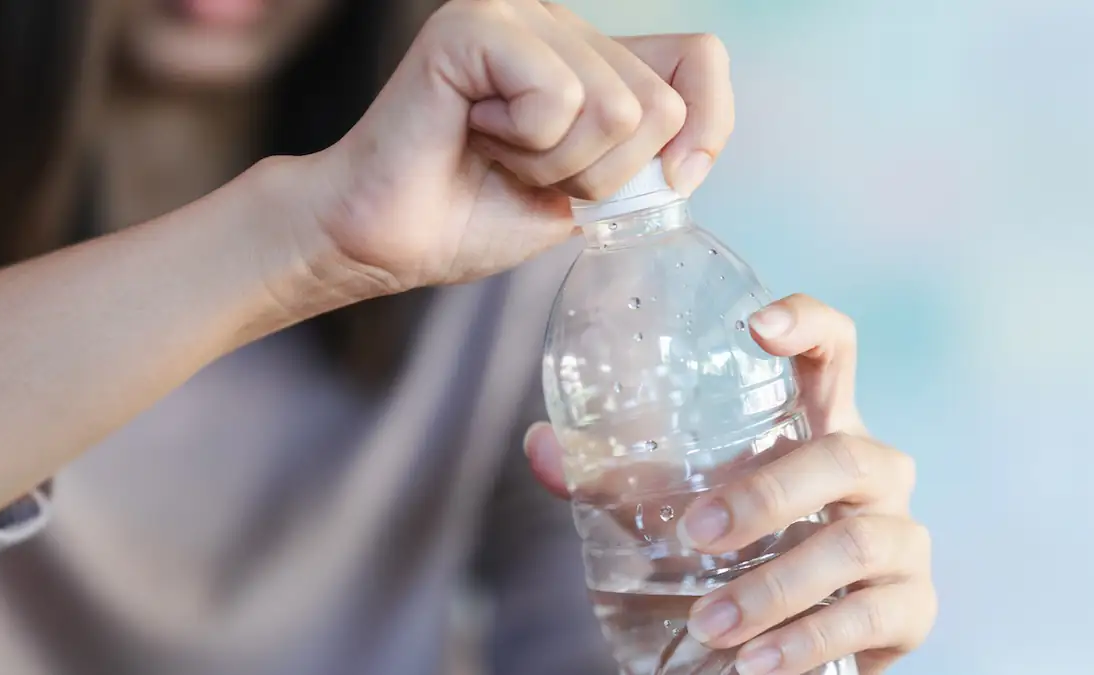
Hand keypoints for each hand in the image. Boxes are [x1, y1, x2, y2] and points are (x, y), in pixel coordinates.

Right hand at [287, 0, 732, 295]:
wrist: (385, 241)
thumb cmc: (470, 216)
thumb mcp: (586, 194)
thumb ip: (642, 160)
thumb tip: (687, 154)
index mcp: (590, 56)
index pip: (700, 58)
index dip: (708, 125)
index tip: (670, 180)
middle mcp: (558, 22)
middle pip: (659, 103)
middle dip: (600, 173)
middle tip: (528, 173)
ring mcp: (517, 14)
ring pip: (614, 106)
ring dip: (555, 165)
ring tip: (496, 155)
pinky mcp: (475, 24)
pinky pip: (557, 96)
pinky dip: (524, 143)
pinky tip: (473, 132)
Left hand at [524, 295, 935, 674]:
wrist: (794, 639)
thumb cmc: (738, 548)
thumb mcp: (680, 503)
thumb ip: (612, 478)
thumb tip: (540, 448)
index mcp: (818, 425)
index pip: (835, 351)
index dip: (808, 323)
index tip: (755, 326)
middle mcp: (872, 471)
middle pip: (844, 453)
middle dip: (767, 494)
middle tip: (697, 535)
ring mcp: (900, 537)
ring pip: (856, 542)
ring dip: (776, 587)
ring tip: (712, 625)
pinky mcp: (911, 606)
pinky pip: (872, 617)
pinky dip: (808, 642)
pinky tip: (756, 663)